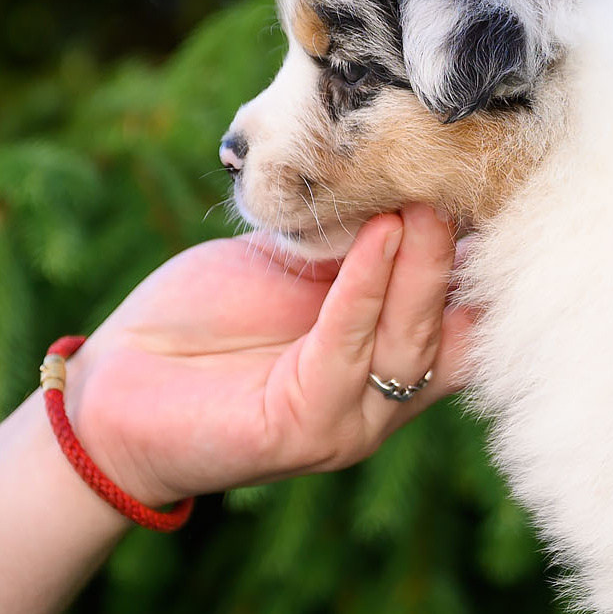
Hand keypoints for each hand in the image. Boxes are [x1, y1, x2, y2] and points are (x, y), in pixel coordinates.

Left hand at [59, 204, 472, 505]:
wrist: (114, 383)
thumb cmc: (200, 318)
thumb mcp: (292, 264)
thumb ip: (351, 244)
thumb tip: (416, 181)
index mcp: (387, 358)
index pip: (465, 315)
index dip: (486, 258)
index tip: (498, 189)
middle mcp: (384, 398)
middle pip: (448, 326)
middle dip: (458, 255)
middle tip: (468, 185)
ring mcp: (351, 422)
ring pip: (407, 342)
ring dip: (421, 268)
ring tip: (427, 204)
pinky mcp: (305, 432)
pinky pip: (346, 352)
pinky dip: (364, 290)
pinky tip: (380, 236)